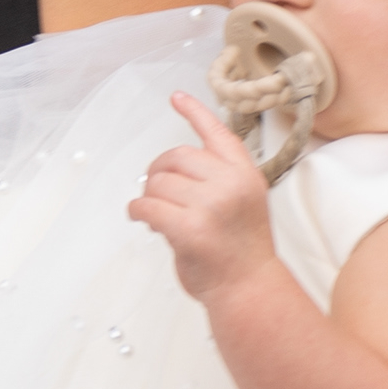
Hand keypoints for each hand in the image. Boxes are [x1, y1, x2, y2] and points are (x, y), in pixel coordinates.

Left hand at [131, 97, 280, 301]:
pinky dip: (137, 211)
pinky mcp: (189, 228)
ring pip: (158, 182)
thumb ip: (217, 180)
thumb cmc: (240, 251)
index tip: (176, 97)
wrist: (250, 290)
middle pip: (175, 157)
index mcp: (245, 174)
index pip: (218, 134)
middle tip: (157, 192)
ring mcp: (211, 206)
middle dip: (158, 172)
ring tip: (158, 214)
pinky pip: (146, 206)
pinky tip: (142, 218)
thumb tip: (171, 169)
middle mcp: (231, 184)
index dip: (195, 113)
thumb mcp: (243, 203)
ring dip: (149, 196)